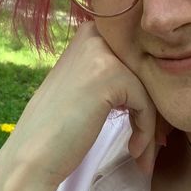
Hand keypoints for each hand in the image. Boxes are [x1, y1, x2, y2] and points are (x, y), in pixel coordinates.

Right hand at [0, 21, 171, 190]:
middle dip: (152, 110)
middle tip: (152, 141)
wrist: (32, 157)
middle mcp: (95, 35)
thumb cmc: (59, 128)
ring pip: (149, 89)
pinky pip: (146, 103)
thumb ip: (113, 72)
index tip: (146, 126)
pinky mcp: (111, 75)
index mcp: (89, 33)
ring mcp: (102, 53)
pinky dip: (145, 130)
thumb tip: (158, 79)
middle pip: (146, 73)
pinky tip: (133, 150)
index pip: (136, 60)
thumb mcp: (85, 85)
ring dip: (151, 125)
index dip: (147, 93)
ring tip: (142, 152)